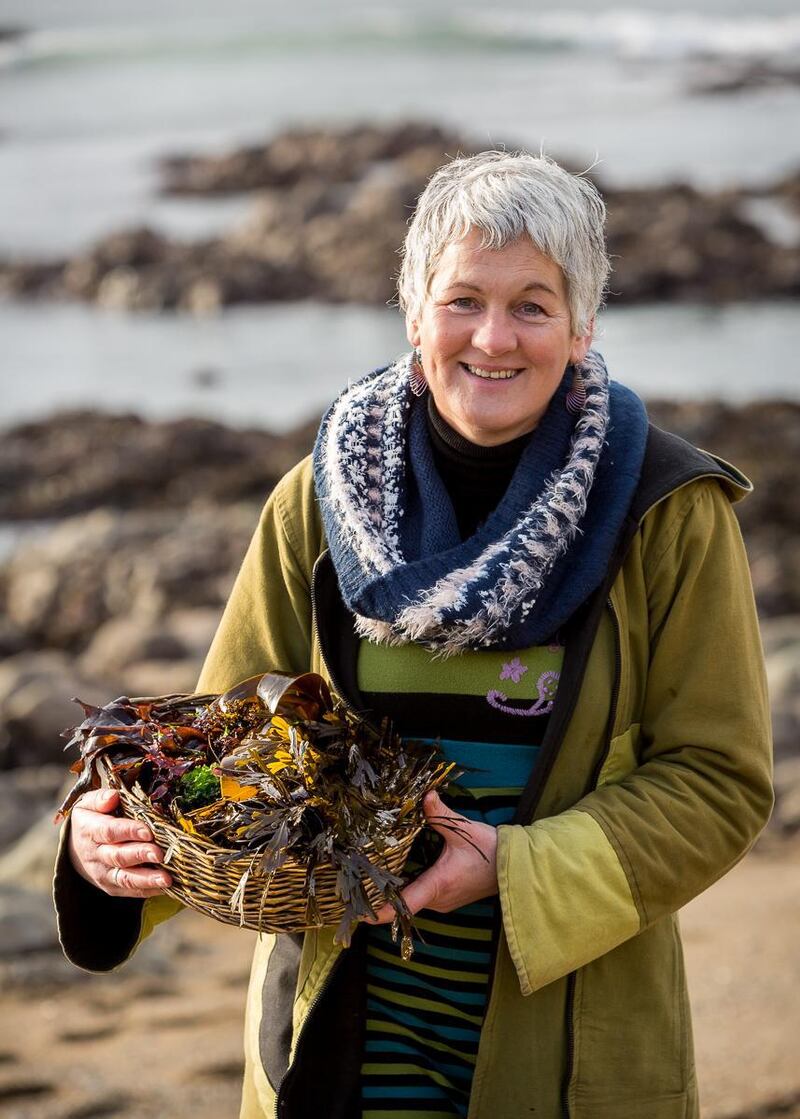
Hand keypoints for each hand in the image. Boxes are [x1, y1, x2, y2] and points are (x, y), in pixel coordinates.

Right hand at [67, 788, 172, 898]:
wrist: (75, 847)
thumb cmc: (92, 818)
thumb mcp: (89, 803)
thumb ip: (100, 798)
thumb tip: (112, 797)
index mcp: (89, 830)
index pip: (109, 831)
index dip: (128, 832)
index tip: (148, 831)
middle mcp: (94, 854)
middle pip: (118, 856)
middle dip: (140, 855)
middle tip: (159, 854)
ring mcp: (102, 873)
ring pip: (124, 878)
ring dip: (146, 879)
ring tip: (166, 879)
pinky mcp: (110, 886)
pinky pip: (128, 890)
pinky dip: (147, 889)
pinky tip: (165, 887)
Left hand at [369, 790, 497, 922]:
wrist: (514, 866)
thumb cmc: (490, 850)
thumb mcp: (463, 830)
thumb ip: (439, 814)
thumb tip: (425, 795)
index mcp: (438, 885)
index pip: (404, 905)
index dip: (381, 911)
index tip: (360, 914)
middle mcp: (438, 899)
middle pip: (402, 903)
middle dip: (380, 896)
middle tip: (356, 886)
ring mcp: (443, 901)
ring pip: (411, 900)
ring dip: (394, 892)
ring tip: (369, 879)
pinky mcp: (447, 897)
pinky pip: (421, 896)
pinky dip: (407, 889)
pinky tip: (395, 875)